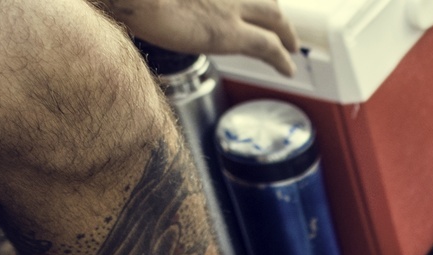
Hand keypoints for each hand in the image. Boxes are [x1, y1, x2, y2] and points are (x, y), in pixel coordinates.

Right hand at [97, 0, 298, 74]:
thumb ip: (158, 1)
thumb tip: (141, 6)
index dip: (245, 1)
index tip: (248, 8)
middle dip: (274, 12)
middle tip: (282, 26)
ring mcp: (228, 5)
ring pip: (274, 17)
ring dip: (286, 32)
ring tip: (291, 48)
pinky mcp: (228, 33)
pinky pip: (268, 46)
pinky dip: (282, 59)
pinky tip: (288, 70)